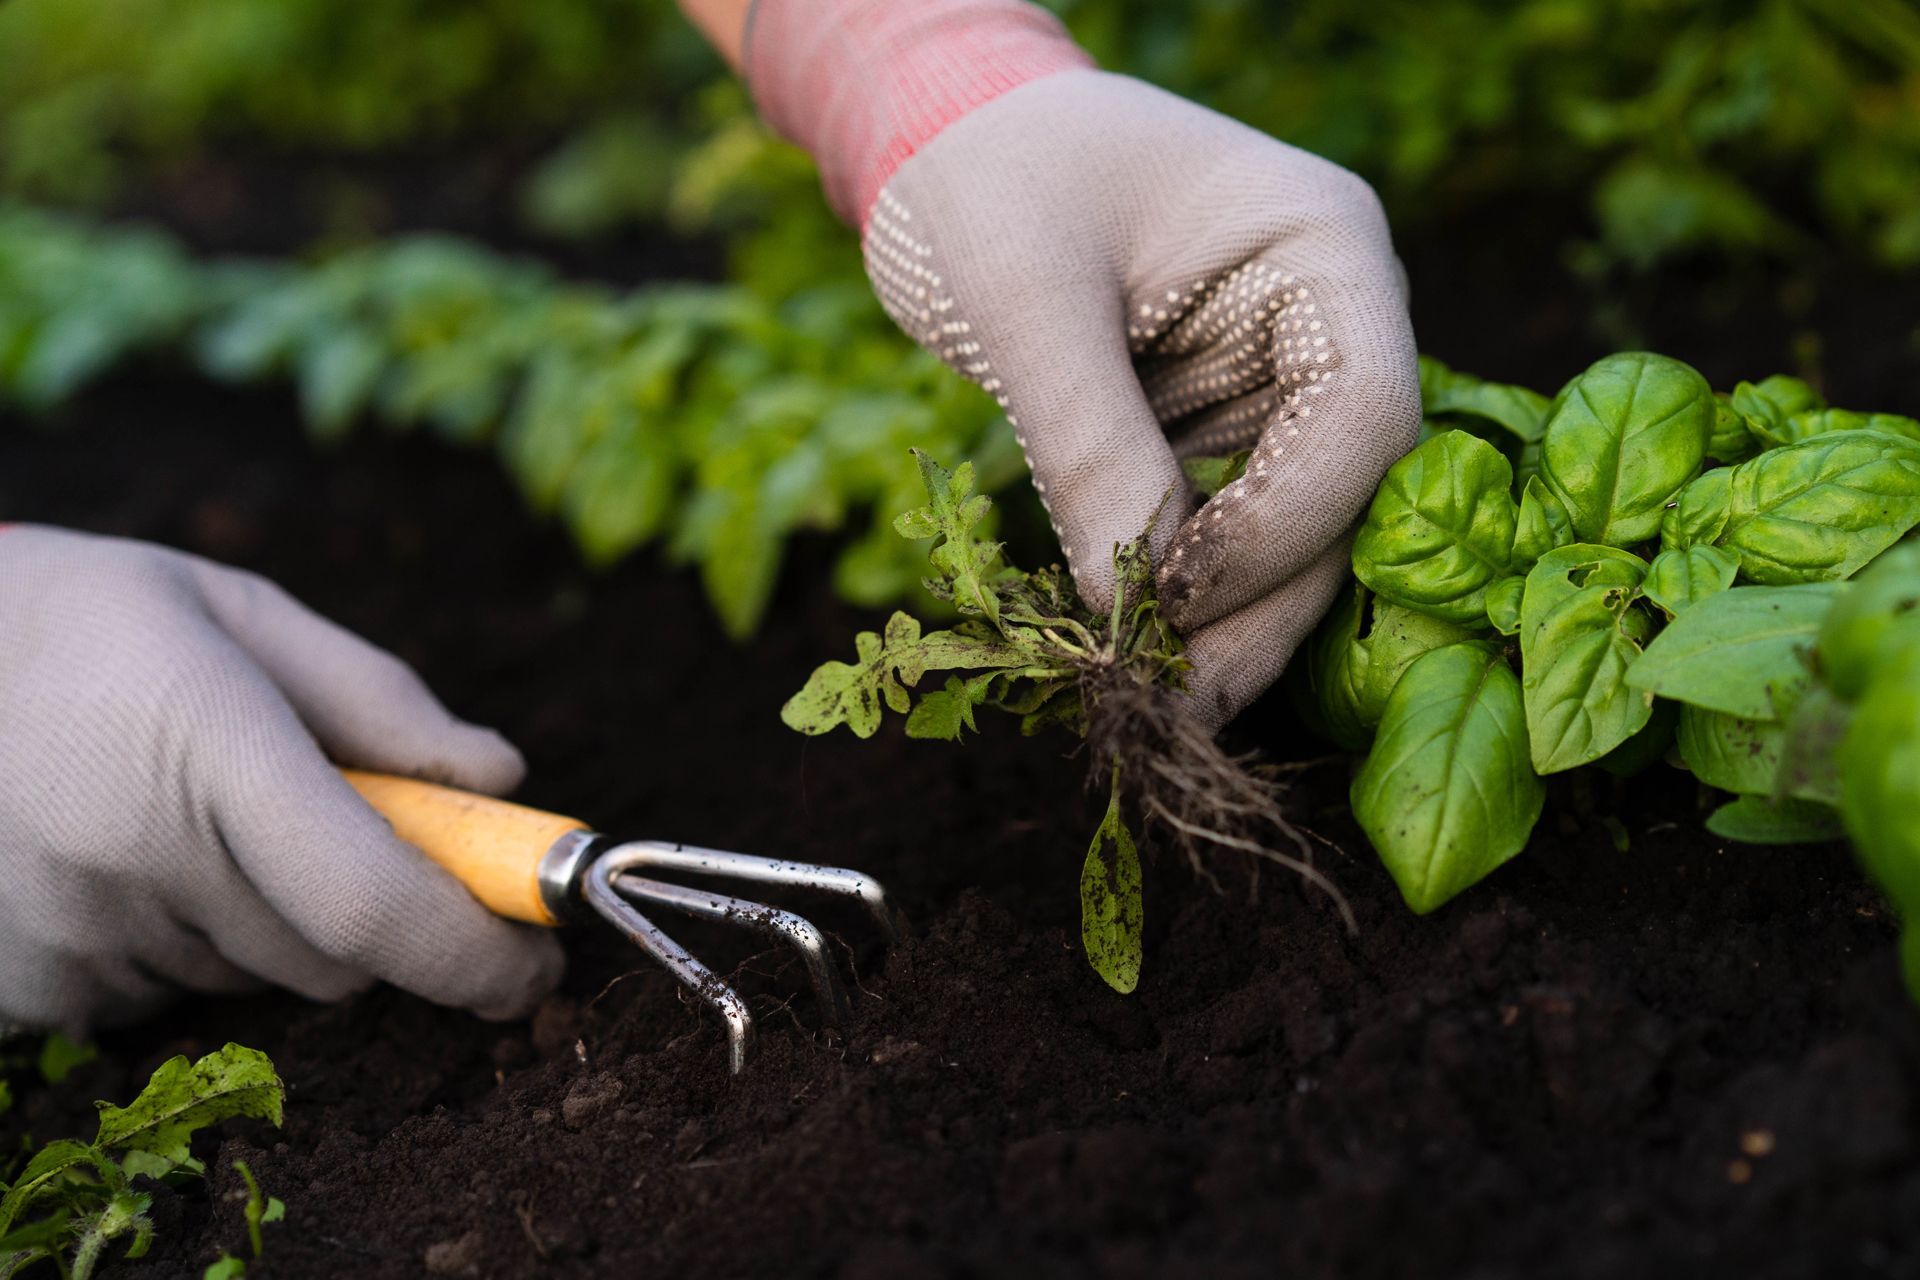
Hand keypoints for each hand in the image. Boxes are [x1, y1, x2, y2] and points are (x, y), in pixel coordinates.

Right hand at [0, 527, 562, 1031]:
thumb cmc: (91, 618)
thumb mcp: (240, 615)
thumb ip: (381, 701)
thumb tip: (504, 776)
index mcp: (209, 747)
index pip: (373, 902)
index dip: (474, 953)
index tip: (538, 964)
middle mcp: (133, 856)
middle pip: (337, 956)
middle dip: (374, 910)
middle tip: (325, 816)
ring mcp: (68, 934)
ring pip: (256, 977)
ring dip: (270, 919)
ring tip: (184, 809)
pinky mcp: (23, 988)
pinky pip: (165, 997)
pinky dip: (183, 944)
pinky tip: (121, 853)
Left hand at [746, 5, 1419, 728]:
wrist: (946, 138)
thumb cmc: (988, 174)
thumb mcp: (1023, 296)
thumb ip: (1087, 444)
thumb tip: (1126, 609)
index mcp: (1323, 249)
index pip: (1360, 416)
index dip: (1280, 525)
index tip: (1174, 599)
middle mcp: (1326, 320)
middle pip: (1340, 494)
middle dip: (1257, 605)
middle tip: (1173, 705)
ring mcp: (1278, 378)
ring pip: (1291, 531)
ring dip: (1226, 622)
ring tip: (1152, 701)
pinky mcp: (1219, 427)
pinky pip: (1224, 526)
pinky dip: (1184, 593)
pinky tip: (1135, 652)